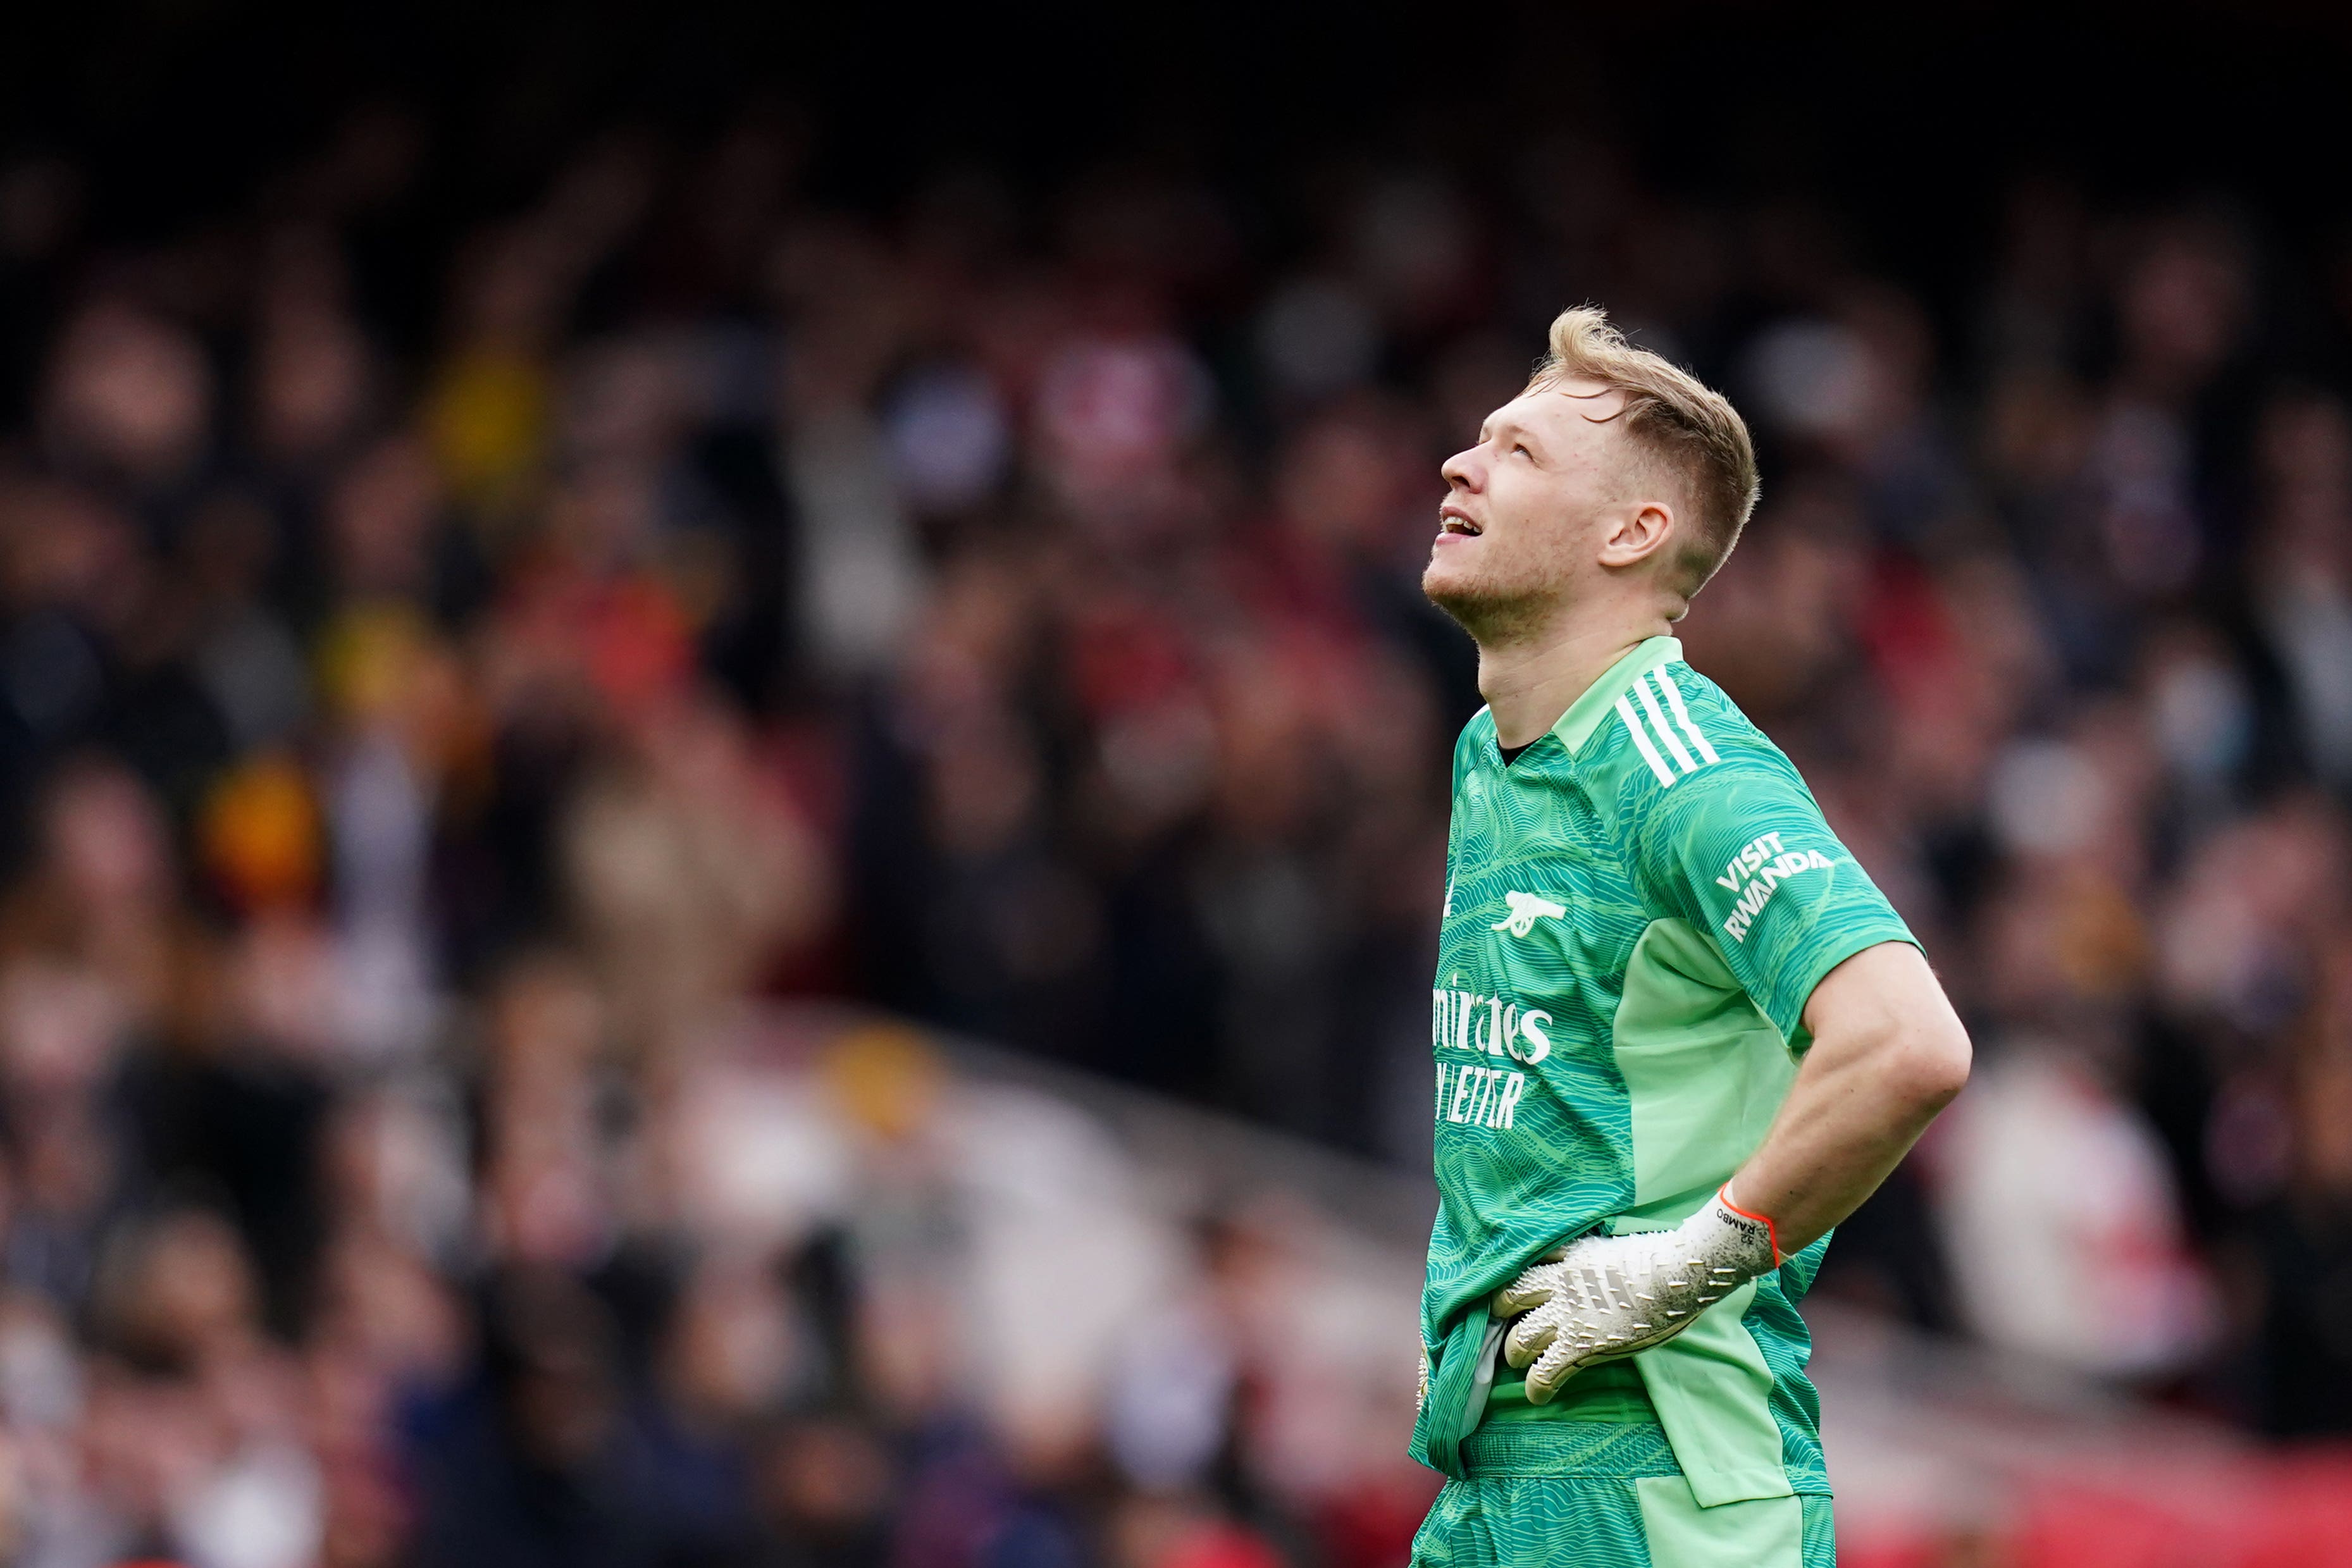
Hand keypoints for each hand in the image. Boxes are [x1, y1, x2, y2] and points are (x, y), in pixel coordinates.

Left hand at [1490, 1188, 1777, 1402]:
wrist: (1676, 1274)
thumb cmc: (1663, 1260)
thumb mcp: (1619, 1248)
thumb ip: (1600, 1258)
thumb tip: (1603, 1266)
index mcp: (1571, 1254)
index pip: (1528, 1260)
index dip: (1517, 1277)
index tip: (1512, 1290)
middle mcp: (1560, 1281)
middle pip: (1511, 1295)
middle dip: (1502, 1313)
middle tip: (1505, 1325)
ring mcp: (1566, 1314)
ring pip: (1521, 1335)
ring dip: (1514, 1351)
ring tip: (1515, 1361)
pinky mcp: (1579, 1345)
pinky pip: (1545, 1370)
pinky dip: (1536, 1386)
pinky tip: (1536, 1396)